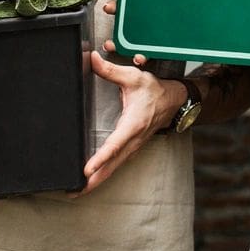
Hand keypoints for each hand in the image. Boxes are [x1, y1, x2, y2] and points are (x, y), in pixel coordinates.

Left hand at [75, 46, 180, 195]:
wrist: (175, 101)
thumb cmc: (155, 90)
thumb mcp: (134, 77)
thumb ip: (111, 70)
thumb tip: (91, 59)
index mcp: (133, 125)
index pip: (115, 145)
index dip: (101, 158)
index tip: (87, 170)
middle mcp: (133, 140)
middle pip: (112, 165)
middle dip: (93, 180)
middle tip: (74, 191)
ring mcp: (133, 147)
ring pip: (113, 169)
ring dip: (96, 181)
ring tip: (76, 191)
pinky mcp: (131, 149)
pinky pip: (116, 165)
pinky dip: (103, 175)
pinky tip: (90, 181)